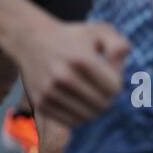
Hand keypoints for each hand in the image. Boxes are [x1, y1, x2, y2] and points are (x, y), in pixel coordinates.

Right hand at [15, 19, 129, 126]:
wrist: (30, 39)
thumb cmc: (71, 37)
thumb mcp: (97, 31)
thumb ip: (118, 44)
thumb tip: (121, 58)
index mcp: (80, 59)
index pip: (114, 88)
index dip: (117, 81)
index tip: (108, 71)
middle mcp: (62, 77)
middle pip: (103, 105)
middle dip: (107, 96)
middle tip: (100, 83)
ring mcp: (50, 92)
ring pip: (88, 116)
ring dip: (93, 107)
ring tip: (89, 90)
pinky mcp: (41, 103)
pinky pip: (71, 122)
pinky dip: (78, 114)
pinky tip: (76, 99)